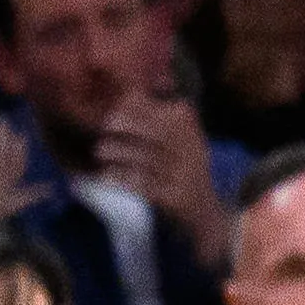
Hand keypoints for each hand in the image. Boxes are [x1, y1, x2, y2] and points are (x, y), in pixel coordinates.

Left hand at [97, 85, 230, 264]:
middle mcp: (194, 152)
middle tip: (106, 125)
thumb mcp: (179, 138)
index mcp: (194, 132)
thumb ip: (158, 115)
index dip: (141, 106)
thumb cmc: (180, 168)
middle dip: (130, 124)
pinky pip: (144, 185)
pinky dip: (121, 179)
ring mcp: (186, 176)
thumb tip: (129, 92)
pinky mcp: (175, 197)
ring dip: (120, 152)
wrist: (204, 212)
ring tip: (101, 150)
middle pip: (160, 132)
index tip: (117, 105)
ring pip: (149, 158)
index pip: (169, 112)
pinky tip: (105, 175)